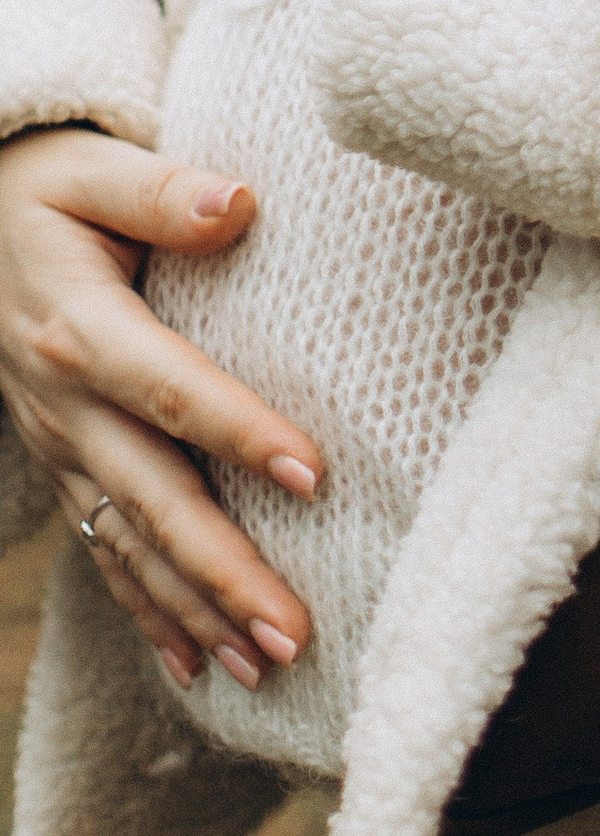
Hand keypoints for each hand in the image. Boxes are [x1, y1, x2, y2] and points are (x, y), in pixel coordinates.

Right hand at [0, 126, 321, 691]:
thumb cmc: (48, 185)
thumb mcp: (94, 170)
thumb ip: (164, 189)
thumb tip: (238, 203)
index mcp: (80, 330)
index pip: (172, 389)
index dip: (240, 433)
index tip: (314, 476)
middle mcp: (65, 405)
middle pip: (153, 498)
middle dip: (224, 573)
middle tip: (294, 631)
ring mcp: (61, 447)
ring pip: (131, 544)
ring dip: (196, 610)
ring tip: (266, 665)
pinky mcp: (66, 466)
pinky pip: (105, 551)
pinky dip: (149, 611)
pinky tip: (195, 665)